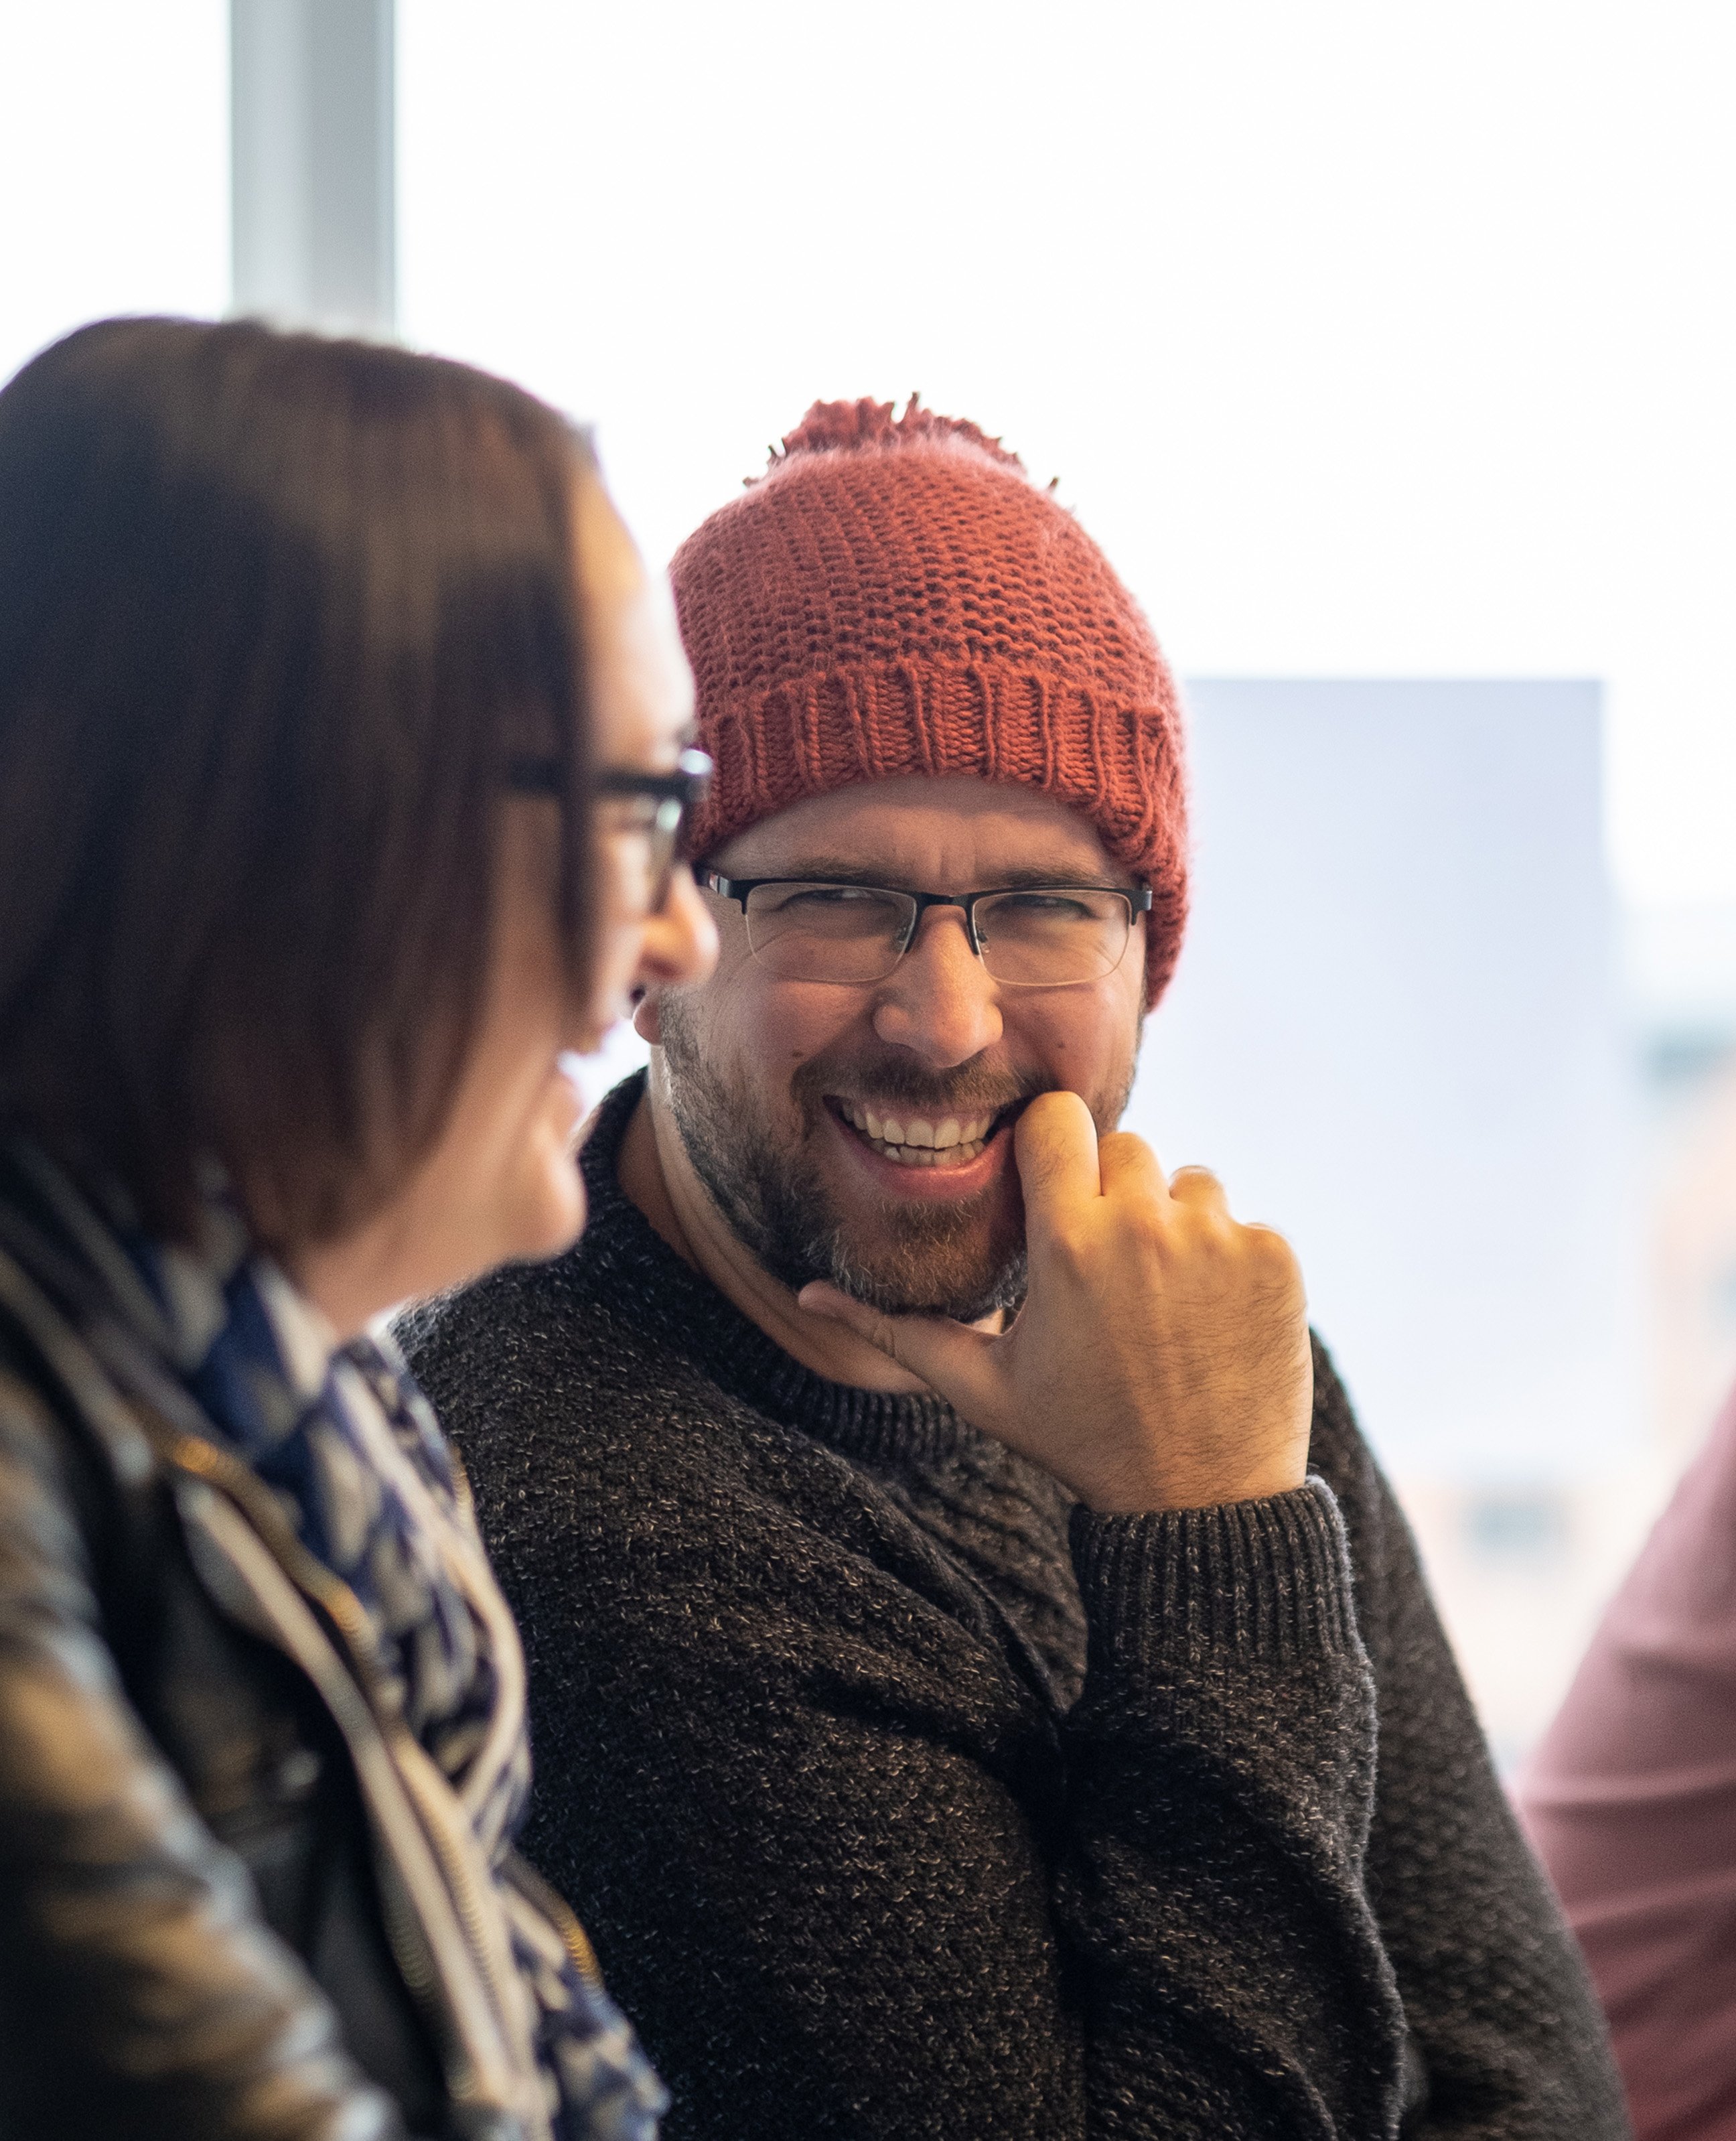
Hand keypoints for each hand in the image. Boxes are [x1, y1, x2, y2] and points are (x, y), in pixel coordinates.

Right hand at [799, 1091, 1312, 1512]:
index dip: (1051, 1147)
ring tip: (1160, 1303)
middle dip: (1111, 1194)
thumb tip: (804, 1294)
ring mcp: (1220, 1240)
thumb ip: (897, 1330)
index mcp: (1067, 1242)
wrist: (1202, 1503)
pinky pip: (1243, 1222)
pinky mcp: (1276, 1259)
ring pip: (1190, 1180)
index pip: (1056, 1119)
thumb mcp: (981, 1387)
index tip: (1052, 1188)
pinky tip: (1208, 1321)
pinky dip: (1229, 1260)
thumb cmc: (1080, 1442)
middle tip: (1105, 1270)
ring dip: (1174, 1224)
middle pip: (1124, 1146)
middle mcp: (1146, 1226)